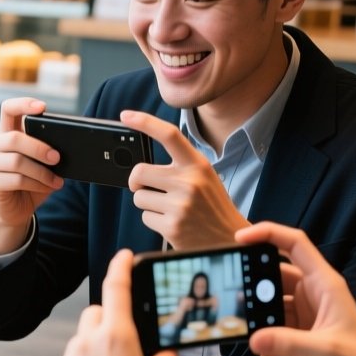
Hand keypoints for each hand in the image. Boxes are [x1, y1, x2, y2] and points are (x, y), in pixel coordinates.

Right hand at [0, 98, 61, 252]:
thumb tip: (65, 146)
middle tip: (57, 158)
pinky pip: (16, 180)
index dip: (23, 104)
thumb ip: (47, 150)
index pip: (8, 109)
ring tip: (57, 180)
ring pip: (17, 161)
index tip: (42, 107)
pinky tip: (48, 187)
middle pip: (14, 138)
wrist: (17, 209)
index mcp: (6, 132)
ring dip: (42, 172)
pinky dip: (37, 184)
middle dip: (39, 148)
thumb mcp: (41, 163)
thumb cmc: (31, 181)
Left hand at [53, 249, 178, 355]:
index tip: (123, 257)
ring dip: (96, 342)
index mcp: (118, 338)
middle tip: (128, 340)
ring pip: (82, 336)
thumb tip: (165, 353)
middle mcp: (89, 343)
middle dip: (111, 317)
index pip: (116, 289)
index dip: (120, 268)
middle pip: (97, 312)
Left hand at [122, 110, 247, 249]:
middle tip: (150, 188)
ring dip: (149, 204)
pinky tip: (172, 223)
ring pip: (138, 196)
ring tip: (170, 209)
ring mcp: (180, 205)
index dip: (145, 122)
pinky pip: (145, 217)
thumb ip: (179, 167)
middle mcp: (189, 182)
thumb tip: (140, 165)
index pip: (169, 135)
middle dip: (138, 182)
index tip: (126, 115)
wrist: (229, 239)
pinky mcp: (172, 226)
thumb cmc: (211, 206)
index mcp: (198, 165)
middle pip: (139, 172)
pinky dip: (153, 220)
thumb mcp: (204, 178)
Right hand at [235, 223, 355, 355]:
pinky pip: (272, 328)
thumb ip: (288, 343)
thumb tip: (254, 339)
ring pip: (271, 303)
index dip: (268, 234)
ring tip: (249, 331)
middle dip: (254, 283)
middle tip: (233, 294)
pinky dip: (265, 339)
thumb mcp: (326, 350)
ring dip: (258, 317)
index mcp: (325, 284)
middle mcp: (313, 294)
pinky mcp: (298, 334)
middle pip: (275, 274)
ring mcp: (305, 314)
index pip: (295, 245)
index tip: (240, 238)